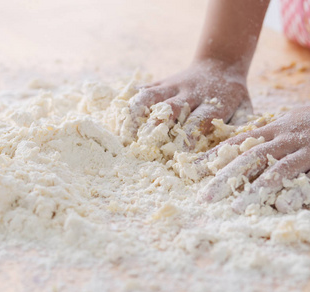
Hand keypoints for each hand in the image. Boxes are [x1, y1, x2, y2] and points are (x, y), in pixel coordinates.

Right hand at [129, 59, 251, 147]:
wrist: (220, 64)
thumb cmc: (232, 95)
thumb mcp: (246, 109)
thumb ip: (242, 128)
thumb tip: (235, 152)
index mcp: (214, 102)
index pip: (200, 120)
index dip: (188, 136)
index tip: (177, 153)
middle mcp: (191, 93)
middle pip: (171, 107)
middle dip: (157, 126)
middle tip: (143, 145)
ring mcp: (173, 85)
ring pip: (151, 96)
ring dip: (136, 113)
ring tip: (124, 133)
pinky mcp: (161, 82)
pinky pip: (143, 89)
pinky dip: (130, 102)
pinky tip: (118, 118)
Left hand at [198, 106, 309, 212]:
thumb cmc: (309, 120)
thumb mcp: (283, 124)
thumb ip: (262, 138)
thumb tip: (235, 152)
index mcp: (269, 129)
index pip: (233, 143)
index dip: (212, 156)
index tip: (192, 169)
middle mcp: (281, 137)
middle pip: (246, 157)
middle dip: (224, 178)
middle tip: (205, 198)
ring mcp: (300, 147)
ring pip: (272, 168)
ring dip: (253, 189)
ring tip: (236, 208)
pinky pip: (300, 175)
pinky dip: (288, 188)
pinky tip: (277, 204)